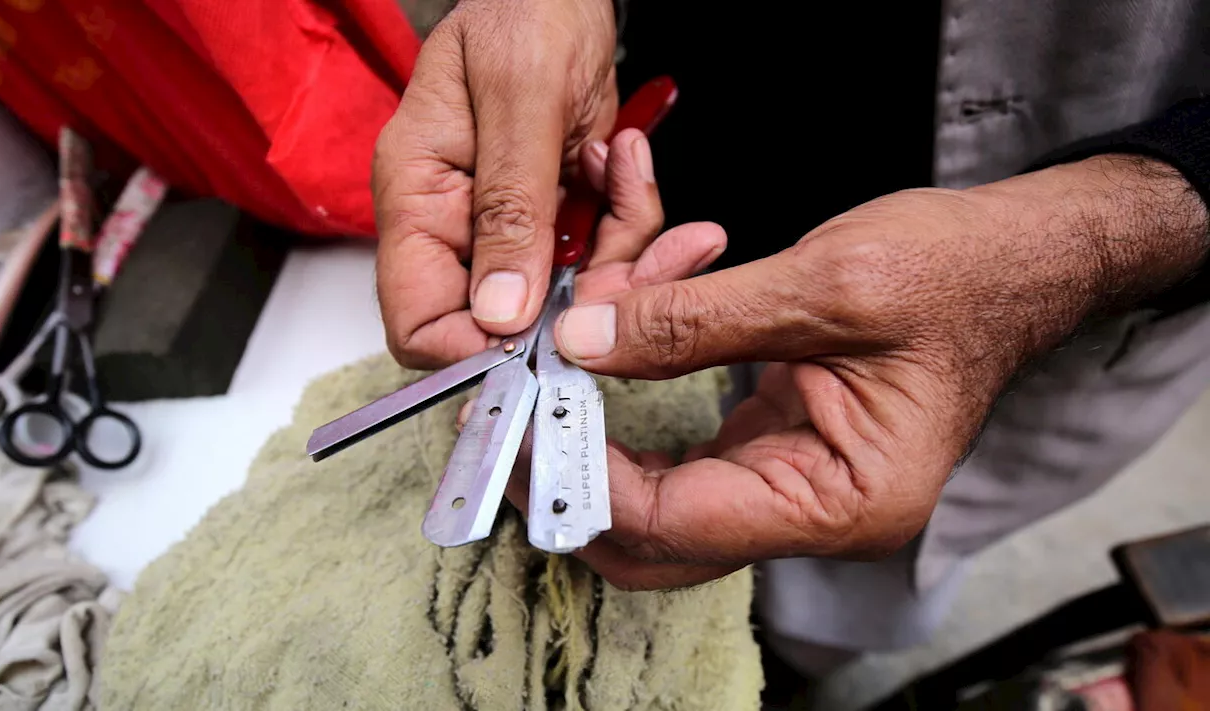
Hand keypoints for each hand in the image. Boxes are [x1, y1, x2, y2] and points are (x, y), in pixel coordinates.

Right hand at [374, 0, 619, 368]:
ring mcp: (509, 222)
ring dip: (620, 249)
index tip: (543, 338)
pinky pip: (602, 253)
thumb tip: (499, 313)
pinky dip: (630, 220)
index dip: (474, 348)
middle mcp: (457, 221)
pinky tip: (626, 156)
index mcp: (417, 195)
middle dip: (580, 296)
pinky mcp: (556, 213)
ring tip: (627, 168)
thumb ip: (509, 208)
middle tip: (628, 248)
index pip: (417, 320)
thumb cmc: (524, 9)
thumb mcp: (520, 101)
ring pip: (568, 292)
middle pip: (506, 317)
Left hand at [546, 155, 1208, 590]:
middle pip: (653, 540)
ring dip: (595, 440)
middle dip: (571, 480)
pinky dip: (631, 410)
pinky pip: (680, 454)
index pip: (674, 522)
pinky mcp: (775, 448)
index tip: (525, 413)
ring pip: (656, 501)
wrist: (1016, 259)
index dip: (584, 473)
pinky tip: (609, 351)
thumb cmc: (956, 275)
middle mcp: (813, 513)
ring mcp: (792, 486)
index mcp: (840, 502)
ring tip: (549, 375)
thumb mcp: (824, 283)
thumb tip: (583, 339)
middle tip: (509, 417)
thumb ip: (694, 319)